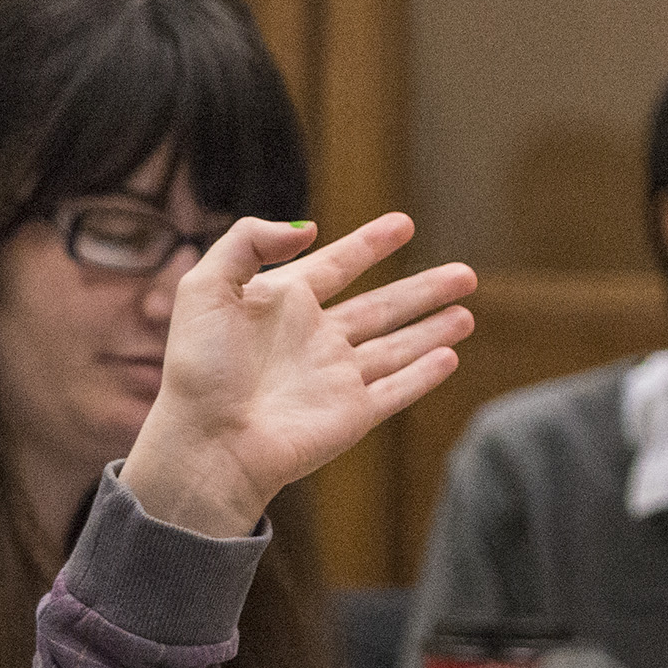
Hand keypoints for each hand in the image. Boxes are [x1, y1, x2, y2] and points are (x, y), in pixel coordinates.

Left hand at [121, 213, 476, 539]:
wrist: (208, 443)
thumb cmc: (199, 369)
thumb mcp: (205, 288)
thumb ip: (247, 243)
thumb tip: (308, 228)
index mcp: (280, 305)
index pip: (336, 265)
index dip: (370, 245)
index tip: (404, 224)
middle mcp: (313, 339)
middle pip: (381, 307)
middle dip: (423, 289)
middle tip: (467, 273)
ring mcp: (335, 378)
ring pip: (397, 347)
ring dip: (433, 330)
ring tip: (468, 313)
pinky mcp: (352, 415)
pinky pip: (396, 389)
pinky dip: (424, 375)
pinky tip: (450, 357)